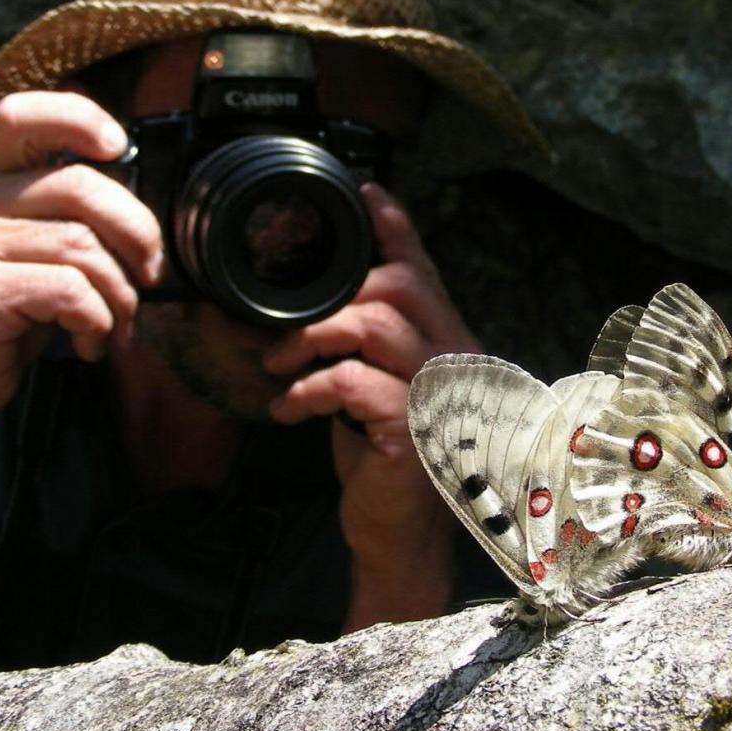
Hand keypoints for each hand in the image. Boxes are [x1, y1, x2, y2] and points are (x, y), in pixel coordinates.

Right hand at [0, 91, 163, 457]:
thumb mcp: (36, 250)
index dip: (79, 118)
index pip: (24, 116)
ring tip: (116, 325)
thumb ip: (72, 217)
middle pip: (82, 186)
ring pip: (84, 247)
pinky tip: (89, 342)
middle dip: (138, 232)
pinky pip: (70, 291)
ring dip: (120, 295)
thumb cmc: (7, 311)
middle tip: (149, 274)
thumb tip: (145, 216)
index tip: (119, 148)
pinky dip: (97, 321)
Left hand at [265, 182, 481, 627]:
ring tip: (276, 364)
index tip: (364, 191)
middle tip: (283, 331)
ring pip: (376, 324)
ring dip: (311, 338)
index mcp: (447, 342)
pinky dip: (309, 388)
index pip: (425, 268)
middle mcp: (455, 359)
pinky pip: (355, 382)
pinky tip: (287, 406)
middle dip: (331, 296)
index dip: (395, 226)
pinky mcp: (414, 431)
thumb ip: (356, 349)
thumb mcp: (369, 391)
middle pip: (399, 284)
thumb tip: (289, 311)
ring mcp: (441, 395)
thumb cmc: (383, 459)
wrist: (399, 539)